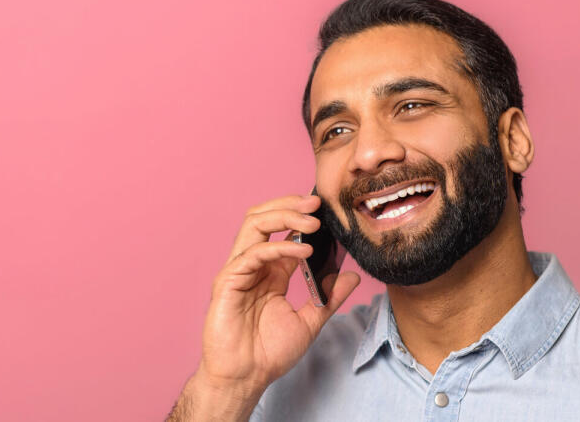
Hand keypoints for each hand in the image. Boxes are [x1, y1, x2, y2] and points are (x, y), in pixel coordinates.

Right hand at [198, 194, 360, 389]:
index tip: (328, 210)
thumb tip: (351, 276)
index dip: (302, 216)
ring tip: (312, 220)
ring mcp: (238, 270)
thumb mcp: (310, 321)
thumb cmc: (268, 353)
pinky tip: (303, 251)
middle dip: (290, 205)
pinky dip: (279, 246)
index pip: (282, 230)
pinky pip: (252, 253)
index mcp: (270, 271)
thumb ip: (329, 297)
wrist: (246, 377)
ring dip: (284, 216)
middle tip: (318, 203)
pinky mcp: (228, 281)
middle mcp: (252, 265)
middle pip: (264, 218)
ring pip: (254, 225)